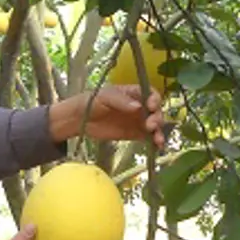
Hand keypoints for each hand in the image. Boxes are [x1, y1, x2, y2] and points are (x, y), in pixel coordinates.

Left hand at [50, 86, 165, 148]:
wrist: (80, 119)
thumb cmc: (92, 101)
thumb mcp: (105, 97)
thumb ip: (122, 101)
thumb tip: (138, 107)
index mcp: (134, 93)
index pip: (151, 94)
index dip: (155, 100)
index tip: (151, 107)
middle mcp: (140, 106)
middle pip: (156, 111)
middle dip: (157, 118)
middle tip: (150, 125)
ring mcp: (138, 120)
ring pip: (155, 125)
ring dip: (159, 131)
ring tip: (157, 139)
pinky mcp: (135, 134)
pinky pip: (148, 137)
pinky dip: (154, 141)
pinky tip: (157, 146)